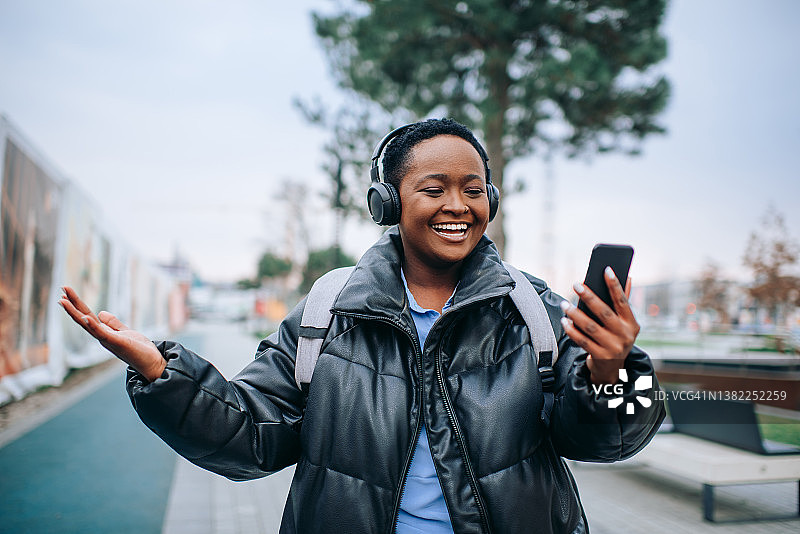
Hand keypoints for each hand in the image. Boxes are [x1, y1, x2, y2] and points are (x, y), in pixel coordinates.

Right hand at [59, 286, 166, 381]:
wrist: (152, 364)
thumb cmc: (139, 350)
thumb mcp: (125, 332)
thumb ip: (113, 324)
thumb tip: (100, 313)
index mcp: (104, 333)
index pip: (87, 316)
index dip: (77, 305)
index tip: (67, 292)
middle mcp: (102, 337)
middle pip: (83, 318)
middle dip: (72, 304)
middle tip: (62, 288)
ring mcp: (108, 341)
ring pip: (87, 325)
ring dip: (75, 313)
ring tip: (63, 300)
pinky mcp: (117, 343)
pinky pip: (102, 333)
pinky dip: (93, 325)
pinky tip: (85, 317)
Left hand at [559, 267, 639, 384]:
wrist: (611, 369)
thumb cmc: (615, 338)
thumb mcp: (623, 323)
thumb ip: (623, 302)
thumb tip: (626, 276)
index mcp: (632, 324)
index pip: (623, 301)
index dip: (615, 285)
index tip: (606, 269)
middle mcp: (625, 335)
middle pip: (604, 313)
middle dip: (590, 297)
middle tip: (576, 285)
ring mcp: (613, 348)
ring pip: (590, 327)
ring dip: (575, 314)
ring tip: (564, 304)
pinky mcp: (600, 357)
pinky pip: (582, 341)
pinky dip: (572, 330)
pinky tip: (564, 321)